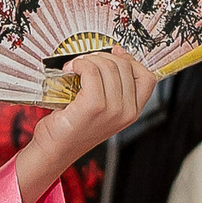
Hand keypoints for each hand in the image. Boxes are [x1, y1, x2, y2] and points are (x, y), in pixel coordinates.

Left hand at [6, 48, 154, 202]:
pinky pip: (91, 72)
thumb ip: (112, 87)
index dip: (131, 60)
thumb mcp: (102, 108)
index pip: (147, 77)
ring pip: (108, 66)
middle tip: (84, 62)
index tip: (113, 53)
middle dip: (102, 57)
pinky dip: (79, 65)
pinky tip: (69, 70)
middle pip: (125, 66)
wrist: (54, 149)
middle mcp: (127, 112)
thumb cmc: (73, 127)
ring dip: (88, 60)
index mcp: (132, 112)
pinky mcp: (94, 106)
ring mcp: (112, 110)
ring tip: (74, 67)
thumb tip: (112, 55)